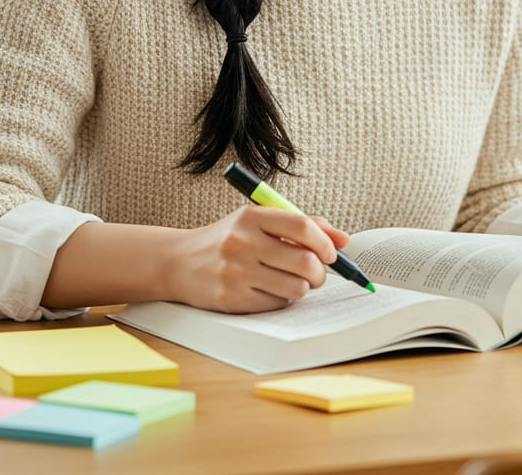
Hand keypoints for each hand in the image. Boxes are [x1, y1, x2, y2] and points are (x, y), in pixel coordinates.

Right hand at [165, 205, 349, 312]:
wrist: (179, 262)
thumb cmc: (227, 239)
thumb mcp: (257, 221)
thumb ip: (300, 226)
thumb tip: (343, 239)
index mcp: (251, 216)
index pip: (302, 227)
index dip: (325, 242)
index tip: (331, 252)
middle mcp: (243, 242)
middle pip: (305, 261)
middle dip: (320, 271)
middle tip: (316, 272)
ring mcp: (236, 272)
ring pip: (296, 287)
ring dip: (302, 287)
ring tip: (291, 281)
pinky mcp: (231, 299)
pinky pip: (277, 304)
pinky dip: (281, 299)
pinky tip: (268, 289)